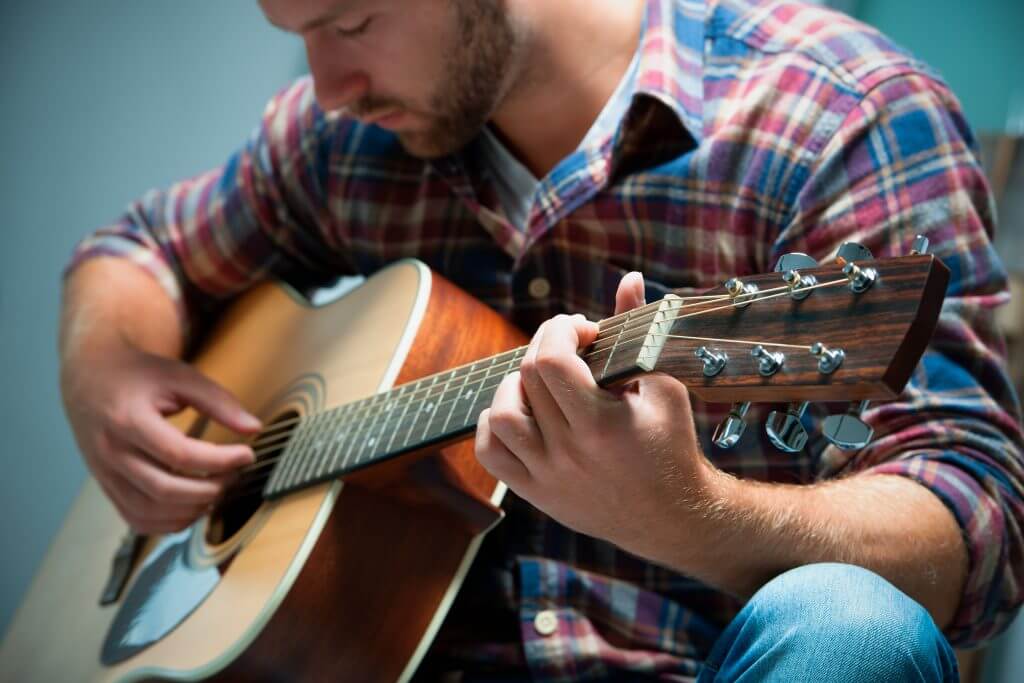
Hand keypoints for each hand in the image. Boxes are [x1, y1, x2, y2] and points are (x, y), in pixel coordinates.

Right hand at [61, 342, 260, 533]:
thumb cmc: (139, 374)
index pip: (178, 454)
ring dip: (192, 509)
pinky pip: (138, 519)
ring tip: (220, 488)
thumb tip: (254, 428)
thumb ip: (219, 402)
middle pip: (165, 490)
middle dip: (210, 489)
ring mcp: (105, 474)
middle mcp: (111, 452)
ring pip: (150, 512)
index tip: (247, 454)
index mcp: (127, 420)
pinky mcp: (107, 487)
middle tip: (236, 474)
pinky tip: (195, 504)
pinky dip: (170, 522)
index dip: (219, 460)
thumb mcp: (180, 376)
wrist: (91, 377)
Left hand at [475, 272, 719, 560]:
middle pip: (527, 378)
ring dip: (516, 385)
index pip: (551, 360)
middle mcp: (568, 452)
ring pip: (500, 414)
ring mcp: (547, 475)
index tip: (585, 332)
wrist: (673, 518)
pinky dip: (494, 424)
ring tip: (544, 383)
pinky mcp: (536, 493)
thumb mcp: (664, 386)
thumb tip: (629, 279)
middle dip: (545, 346)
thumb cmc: (672, 446)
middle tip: (569, 347)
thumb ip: (639, 330)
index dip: (560, 330)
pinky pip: (490, 453)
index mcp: (602, 424)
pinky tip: (522, 412)